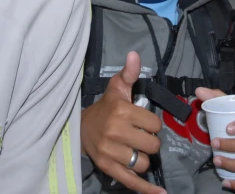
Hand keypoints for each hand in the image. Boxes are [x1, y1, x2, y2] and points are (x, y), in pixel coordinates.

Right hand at [80, 51, 164, 193]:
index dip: (152, 124)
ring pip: (143, 163)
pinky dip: (147, 190)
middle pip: (152, 145)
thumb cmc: (105, 107)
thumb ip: (129, 73)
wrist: (80, 128)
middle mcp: (115, 132)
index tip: (142, 122)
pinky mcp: (107, 168)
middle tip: (139, 136)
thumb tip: (135, 54)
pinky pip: (132, 181)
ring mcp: (110, 152)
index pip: (154, 124)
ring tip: (133, 149)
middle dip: (149, 142)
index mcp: (121, 111)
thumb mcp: (117, 88)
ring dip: (142, 158)